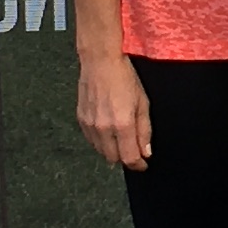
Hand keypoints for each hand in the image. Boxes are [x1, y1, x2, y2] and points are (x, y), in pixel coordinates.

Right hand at [76, 53, 150, 170]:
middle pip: (114, 158)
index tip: (143, 164)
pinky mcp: (81, 119)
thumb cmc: (124, 77)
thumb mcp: (143, 103)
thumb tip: (146, 151)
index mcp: (122, 125)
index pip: (130, 158)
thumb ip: (144, 130)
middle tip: (133, 150)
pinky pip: (91, 140)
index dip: (138, 165)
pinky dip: (101, 141)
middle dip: (126, 157)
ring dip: (112, 150)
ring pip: (101, 151)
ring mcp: (90, 125)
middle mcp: (104, 128)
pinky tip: (108, 131)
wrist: (101, 62)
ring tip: (121, 138)